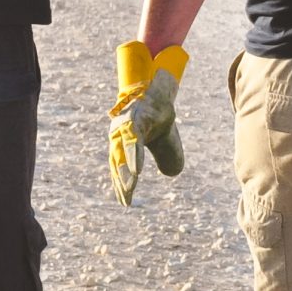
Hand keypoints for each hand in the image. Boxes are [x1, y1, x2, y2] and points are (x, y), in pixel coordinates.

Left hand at [108, 41, 188, 205]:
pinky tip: (138, 170)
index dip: (122, 183)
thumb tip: (172, 172)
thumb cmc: (160, 114)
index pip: (121, 166)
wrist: (162, 89)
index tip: (125, 201)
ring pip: (124, 153)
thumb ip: (167, 156)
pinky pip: (133, 140)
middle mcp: (121, 135)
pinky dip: (135, 156)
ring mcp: (127, 126)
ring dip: (127, 172)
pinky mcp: (135, 119)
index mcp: (125, 141)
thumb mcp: (166, 141)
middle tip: (126, 200)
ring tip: (131, 188)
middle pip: (119, 161)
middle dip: (122, 181)